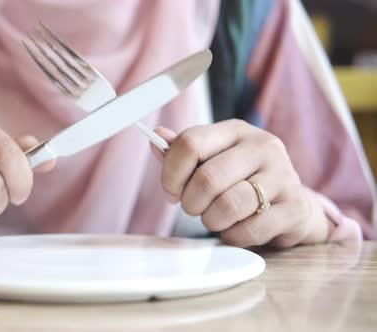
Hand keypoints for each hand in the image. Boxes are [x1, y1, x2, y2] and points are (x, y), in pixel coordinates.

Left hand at [152, 119, 330, 247]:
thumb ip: (182, 152)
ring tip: (215, 218)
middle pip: (207, 178)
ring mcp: (283, 176)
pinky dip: (233, 236)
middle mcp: (263, 147)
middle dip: (190, 202)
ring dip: (211, 221)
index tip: (171, 190)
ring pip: (228, 205)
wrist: (290, 203)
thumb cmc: (241, 179)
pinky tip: (235, 229)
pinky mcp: (294, 209)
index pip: (189, 143)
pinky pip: (249, 230)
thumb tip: (156, 137)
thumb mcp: (212, 158)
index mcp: (236, 130)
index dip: (171, 173)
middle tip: (193, 208)